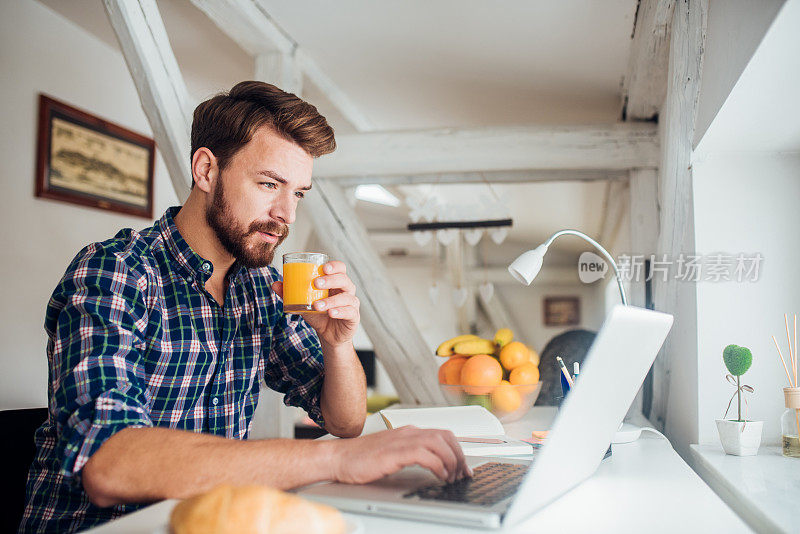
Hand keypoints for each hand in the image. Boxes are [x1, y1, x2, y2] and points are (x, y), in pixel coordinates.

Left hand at [272, 260, 359, 347]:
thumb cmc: (318, 314)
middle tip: (316, 283)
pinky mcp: (353, 317)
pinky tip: (331, 313)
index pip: (340, 269)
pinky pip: (350, 312)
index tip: (323, 267)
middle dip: (330, 280)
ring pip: (346, 297)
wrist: (328, 335)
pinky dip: (340, 311)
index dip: (334, 266)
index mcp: (336, 283)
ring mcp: (352, 304)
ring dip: (331, 300)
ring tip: (317, 305)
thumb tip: (275, 284)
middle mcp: (346, 291)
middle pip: (344, 280)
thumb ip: (291, 293)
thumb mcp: (303, 303)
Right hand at [328, 426, 471, 484]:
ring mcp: (401, 440)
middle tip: (462, 473)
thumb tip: (432, 465)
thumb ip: (411, 454)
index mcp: (408, 431)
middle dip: (459, 455)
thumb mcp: (392, 453)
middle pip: (445, 436)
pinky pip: (425, 454)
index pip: (442, 434)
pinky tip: (439, 475)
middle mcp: (408, 432)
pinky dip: (437, 464)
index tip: (463, 466)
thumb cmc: (361, 459)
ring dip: (451, 461)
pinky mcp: (394, 452)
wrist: (339, 458)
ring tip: (452, 476)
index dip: (458, 449)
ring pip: (438, 443)